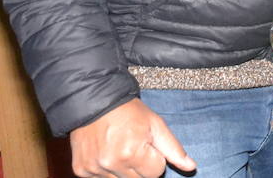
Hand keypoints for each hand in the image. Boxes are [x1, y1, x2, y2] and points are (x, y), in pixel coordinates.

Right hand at [70, 98, 194, 177]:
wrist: (94, 101)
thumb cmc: (129, 112)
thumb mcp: (156, 125)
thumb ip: (174, 149)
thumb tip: (191, 167)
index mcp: (131, 152)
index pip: (156, 173)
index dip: (155, 159)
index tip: (148, 144)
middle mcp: (110, 163)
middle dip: (142, 167)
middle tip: (135, 147)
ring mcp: (93, 169)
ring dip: (125, 171)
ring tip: (121, 149)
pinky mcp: (81, 170)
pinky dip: (108, 171)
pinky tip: (108, 154)